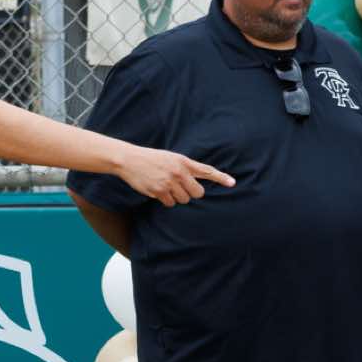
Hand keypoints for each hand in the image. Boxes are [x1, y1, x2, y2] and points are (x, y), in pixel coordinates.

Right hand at [119, 146, 234, 206]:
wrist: (129, 160)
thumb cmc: (152, 159)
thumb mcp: (172, 158)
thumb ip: (186, 168)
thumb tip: (198, 185)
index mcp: (183, 161)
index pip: (206, 170)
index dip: (220, 177)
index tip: (233, 183)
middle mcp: (178, 172)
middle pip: (197, 193)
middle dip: (191, 193)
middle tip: (181, 188)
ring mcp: (169, 182)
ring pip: (184, 200)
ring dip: (177, 197)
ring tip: (166, 186)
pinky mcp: (158, 191)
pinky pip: (170, 203)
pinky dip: (166, 200)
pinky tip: (158, 191)